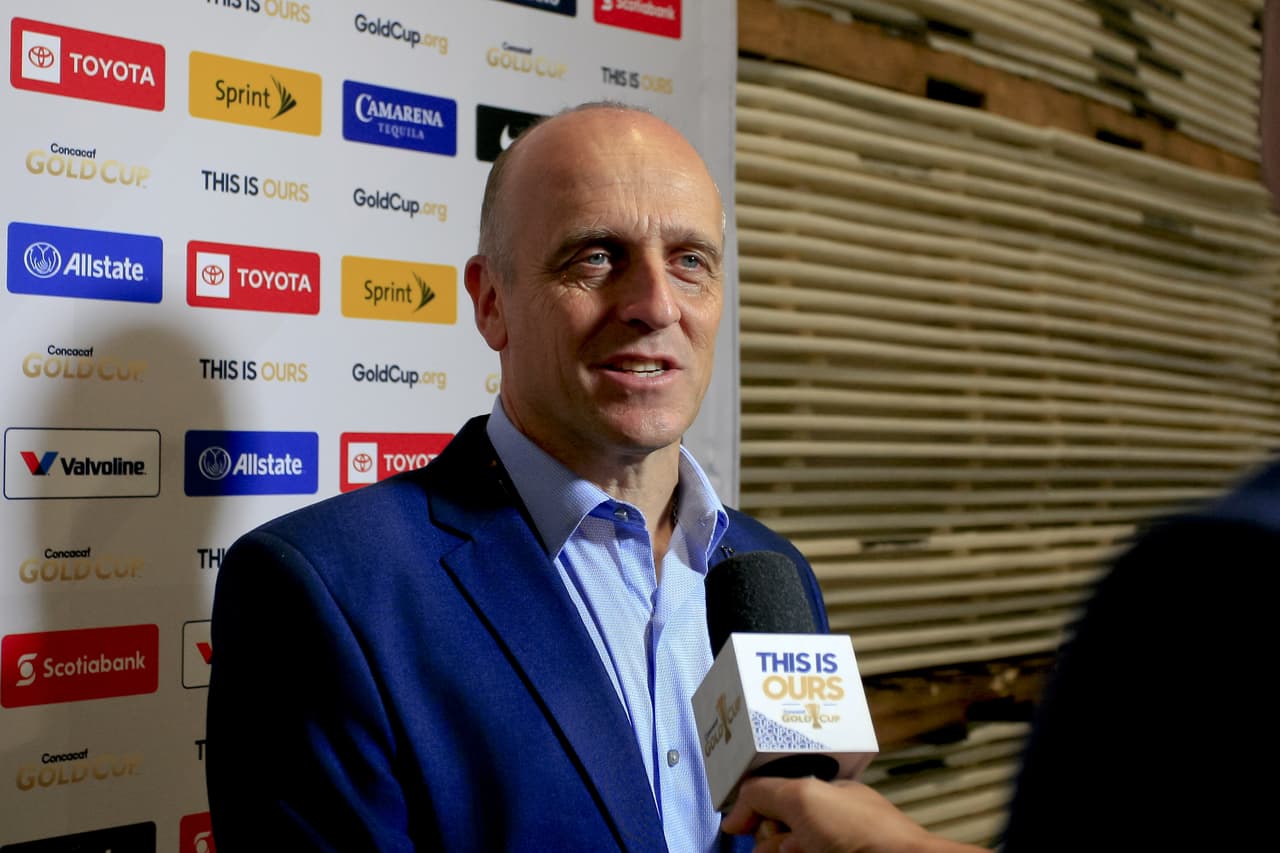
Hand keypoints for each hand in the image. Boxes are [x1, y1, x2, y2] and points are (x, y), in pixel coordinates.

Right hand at [721, 777, 987, 852]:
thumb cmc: (860, 830)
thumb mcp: (803, 796)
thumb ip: (762, 793)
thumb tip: (732, 818)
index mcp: (821, 797)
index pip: (771, 797)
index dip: (753, 810)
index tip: (738, 826)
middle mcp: (820, 826)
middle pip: (770, 833)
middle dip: (769, 840)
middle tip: (791, 845)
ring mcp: (822, 849)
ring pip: (777, 851)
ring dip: (776, 851)